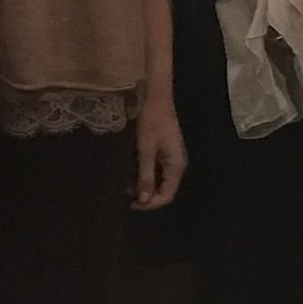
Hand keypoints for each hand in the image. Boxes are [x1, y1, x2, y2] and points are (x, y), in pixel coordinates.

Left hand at [132, 96, 186, 210]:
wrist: (157, 99)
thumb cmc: (152, 123)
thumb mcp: (145, 150)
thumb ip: (145, 176)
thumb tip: (144, 200)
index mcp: (176, 167)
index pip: (166, 195)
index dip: (150, 204)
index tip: (132, 204)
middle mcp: (176, 166)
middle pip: (164, 190)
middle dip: (146, 196)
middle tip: (127, 196)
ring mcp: (171, 159)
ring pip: (159, 181)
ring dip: (144, 185)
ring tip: (126, 185)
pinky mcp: (165, 153)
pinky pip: (156, 170)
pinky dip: (144, 174)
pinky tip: (131, 173)